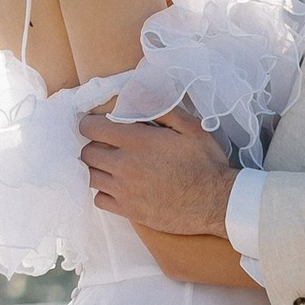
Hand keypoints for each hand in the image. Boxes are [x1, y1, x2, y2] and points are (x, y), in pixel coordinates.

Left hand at [76, 107, 237, 236]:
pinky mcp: (128, 211)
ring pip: (90, 176)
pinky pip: (99, 200)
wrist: (218, 202)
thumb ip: (160, 108)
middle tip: (109, 146)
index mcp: (137, 141)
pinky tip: (120, 187)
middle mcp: (125, 165)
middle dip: (94, 145)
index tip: (99, 125)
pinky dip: (105, 192)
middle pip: (87, 153)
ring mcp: (124, 190)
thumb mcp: (190, 127)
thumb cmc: (206, 162)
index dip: (91, 124)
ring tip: (113, 166)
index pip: (91, 128)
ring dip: (98, 169)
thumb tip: (136, 93)